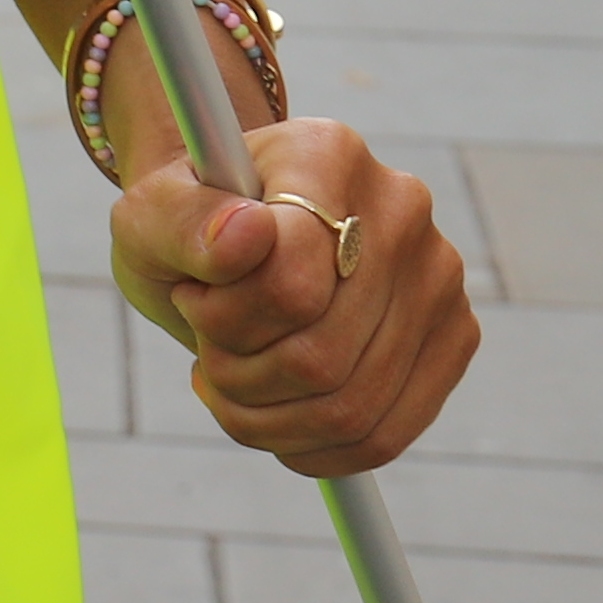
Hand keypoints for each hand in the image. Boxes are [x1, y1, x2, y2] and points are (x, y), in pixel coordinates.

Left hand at [110, 116, 476, 476]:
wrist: (230, 240)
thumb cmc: (187, 226)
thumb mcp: (149, 217)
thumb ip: (181, 222)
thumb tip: (246, 235)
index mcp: (326, 156)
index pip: (289, 284)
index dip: (221, 317)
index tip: (191, 293)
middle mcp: (402, 209)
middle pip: (319, 356)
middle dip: (237, 373)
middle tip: (207, 345)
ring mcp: (439, 277)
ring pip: (351, 408)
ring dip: (264, 416)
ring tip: (230, 377)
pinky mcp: (453, 338)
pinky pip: (383, 435)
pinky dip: (309, 447)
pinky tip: (269, 414)